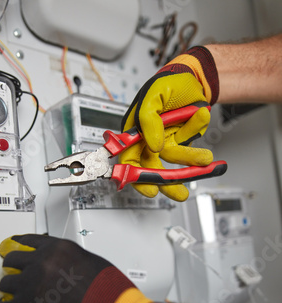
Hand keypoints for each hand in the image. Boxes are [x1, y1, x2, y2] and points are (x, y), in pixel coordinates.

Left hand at [0, 234, 167, 302]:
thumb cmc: (108, 293)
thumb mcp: (91, 262)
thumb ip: (70, 260)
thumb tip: (63, 268)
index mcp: (58, 249)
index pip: (28, 241)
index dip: (18, 244)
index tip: (13, 246)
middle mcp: (41, 262)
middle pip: (12, 259)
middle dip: (13, 267)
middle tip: (15, 273)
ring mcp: (31, 285)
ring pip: (6, 283)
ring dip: (11, 289)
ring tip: (16, 296)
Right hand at [120, 46, 218, 200]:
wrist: (195, 78)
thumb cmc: (169, 82)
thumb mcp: (153, 95)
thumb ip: (148, 120)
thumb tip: (152, 145)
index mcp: (133, 130)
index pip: (129, 159)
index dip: (136, 176)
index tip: (150, 189)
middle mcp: (147, 139)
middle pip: (151, 167)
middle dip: (166, 182)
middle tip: (179, 193)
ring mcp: (165, 142)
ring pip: (174, 161)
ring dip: (190, 159)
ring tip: (205, 158)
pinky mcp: (181, 142)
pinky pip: (189, 147)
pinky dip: (196, 131)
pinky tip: (200, 116)